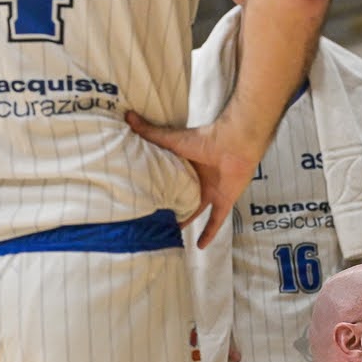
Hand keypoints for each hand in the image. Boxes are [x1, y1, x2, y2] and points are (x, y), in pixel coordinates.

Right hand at [126, 113, 263, 248]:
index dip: (155, 189)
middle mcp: (196, 180)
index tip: (140, 199)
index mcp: (184, 165)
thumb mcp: (171, 139)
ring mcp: (210, 192)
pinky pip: (216, 221)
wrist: (234, 144)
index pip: (166, 180)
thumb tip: (126, 114)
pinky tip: (199, 247)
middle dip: (168, 208)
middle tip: (151, 221)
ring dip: (185, 222)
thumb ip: (150, 132)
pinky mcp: (224, 201)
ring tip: (169, 235)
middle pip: (180, 197)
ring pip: (195, 211)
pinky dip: (209, 233)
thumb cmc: (204, 139)